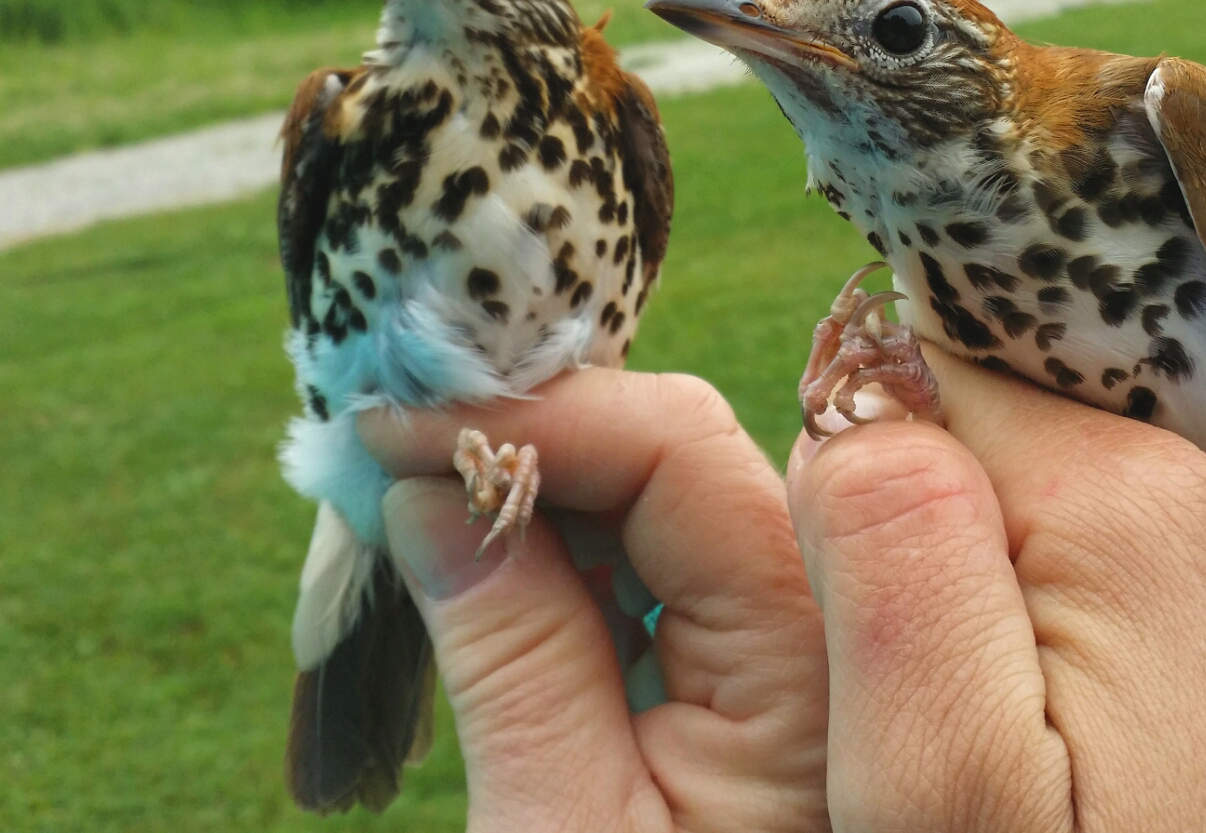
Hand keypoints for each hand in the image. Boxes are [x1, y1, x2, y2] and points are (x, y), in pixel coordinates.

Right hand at [358, 370, 827, 832]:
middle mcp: (818, 626)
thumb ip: (512, 657)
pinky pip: (652, 561)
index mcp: (802, 658)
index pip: (680, 447)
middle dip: (530, 433)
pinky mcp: (743, 674)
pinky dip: (560, 546)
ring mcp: (787, 645)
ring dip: (535, 483)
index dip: (534, 415)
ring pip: (658, 494)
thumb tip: (430, 490)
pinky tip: (479, 560)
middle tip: (387, 450)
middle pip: (675, 449)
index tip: (398, 430)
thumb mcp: (561, 831)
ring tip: (415, 499)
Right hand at [787, 344, 1205, 831]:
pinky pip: (1172, 568)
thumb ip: (886, 553)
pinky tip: (1129, 761)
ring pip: (1089, 505)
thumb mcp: (944, 787)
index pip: (924, 385)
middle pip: (1013, 436)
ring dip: (1037, 603)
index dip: (865, 507)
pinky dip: (1118, 635)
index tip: (889, 652)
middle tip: (975, 731)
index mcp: (1132, 506)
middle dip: (956, 557)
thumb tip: (859, 394)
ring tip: (1061, 765)